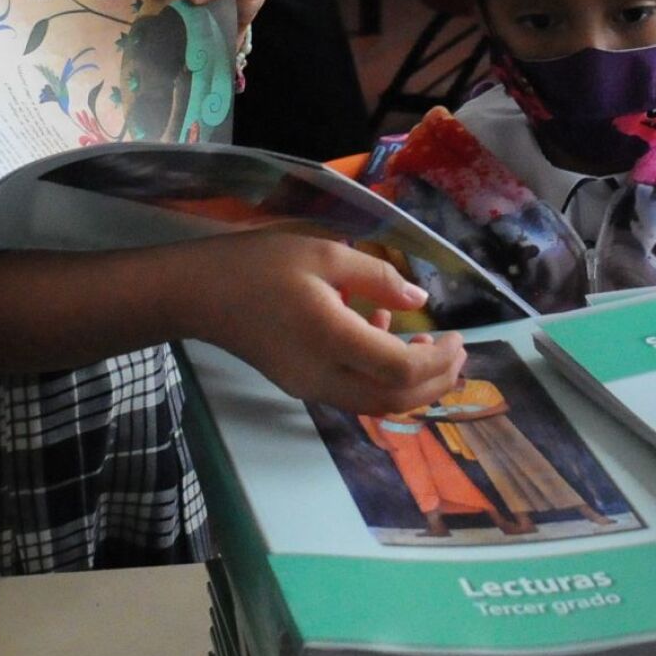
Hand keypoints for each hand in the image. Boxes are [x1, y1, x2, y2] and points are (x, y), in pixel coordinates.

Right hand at [187, 233, 467, 415]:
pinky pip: (353, 394)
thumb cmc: (257, 264)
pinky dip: (380, 377)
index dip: (439, 361)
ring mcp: (310, 386)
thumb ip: (376, 277)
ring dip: (410, 384)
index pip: (401, 369)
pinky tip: (380, 332)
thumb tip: (420, 300)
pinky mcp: (300, 384)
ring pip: (375, 404)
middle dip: (435, 381)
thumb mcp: (322, 251)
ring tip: (428, 347)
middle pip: (394, 400)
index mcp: (332, 339)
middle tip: (457, 352)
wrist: (197, 292)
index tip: (458, 336)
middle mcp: (323, 375)